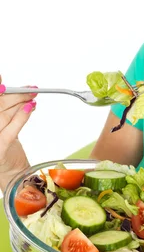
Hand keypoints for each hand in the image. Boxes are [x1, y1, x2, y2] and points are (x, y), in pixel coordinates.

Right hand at [0, 76, 36, 191]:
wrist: (11, 173)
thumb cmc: (5, 146)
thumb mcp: (3, 125)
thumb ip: (6, 109)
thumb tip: (14, 89)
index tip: (2, 78)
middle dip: (14, 94)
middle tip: (30, 90)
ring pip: (3, 114)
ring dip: (20, 102)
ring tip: (33, 97)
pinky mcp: (0, 149)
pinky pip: (11, 129)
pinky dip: (21, 116)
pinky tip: (30, 107)